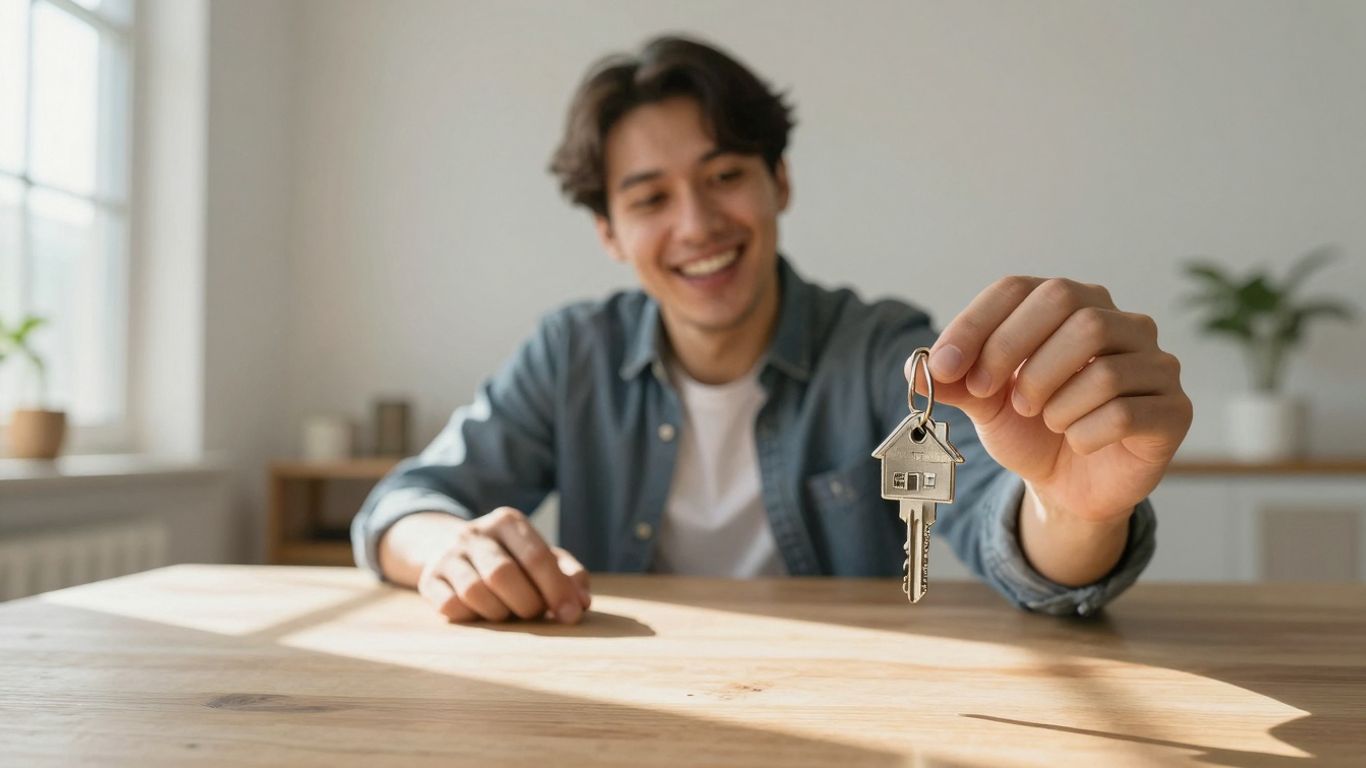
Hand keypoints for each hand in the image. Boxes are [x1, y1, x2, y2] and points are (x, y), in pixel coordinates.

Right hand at [416, 507, 591, 623]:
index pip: (536, 556)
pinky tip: (482, 613)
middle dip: (526, 603)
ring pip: (474, 592)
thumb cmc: (512, 559)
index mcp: (508, 522)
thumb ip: (569, 576)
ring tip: (508, 612)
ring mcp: (448, 555)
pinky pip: (451, 607)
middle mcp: (475, 532)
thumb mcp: (545, 558)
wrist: (453, 550)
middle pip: (502, 574)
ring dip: (499, 613)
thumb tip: (581, 603)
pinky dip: (473, 618)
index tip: (571, 614)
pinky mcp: (429, 579)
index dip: (556, 589)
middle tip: (535, 614)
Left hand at [909, 277, 1191, 523]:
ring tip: (1043, 420)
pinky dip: (1083, 433)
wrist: (1068, 486)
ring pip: (1099, 363)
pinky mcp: (1173, 409)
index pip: (1019, 289)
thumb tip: (915, 369)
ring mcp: (1155, 362)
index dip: (976, 325)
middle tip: (992, 396)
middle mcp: (1120, 321)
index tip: (945, 368)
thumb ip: (954, 381)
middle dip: (1014, 354)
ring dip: (1051, 401)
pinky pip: (1123, 412)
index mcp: (1070, 304)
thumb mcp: (983, 403)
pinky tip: (1076, 441)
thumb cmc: (1031, 430)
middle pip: (1069, 305)